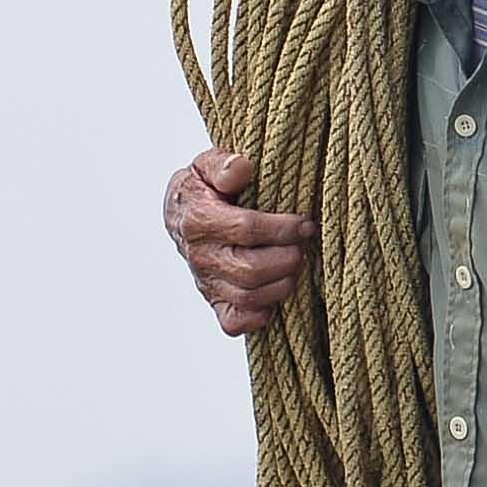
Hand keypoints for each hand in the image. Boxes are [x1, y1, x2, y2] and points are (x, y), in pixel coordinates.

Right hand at [166, 144, 313, 335]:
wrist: (182, 215)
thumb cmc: (204, 188)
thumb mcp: (207, 165)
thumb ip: (223, 164)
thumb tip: (242, 168)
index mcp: (198, 220)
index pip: (246, 229)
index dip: (283, 229)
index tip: (305, 224)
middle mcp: (200, 256)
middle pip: (250, 269)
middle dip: (287, 259)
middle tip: (302, 246)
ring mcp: (206, 283)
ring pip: (249, 297)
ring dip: (282, 283)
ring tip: (294, 264)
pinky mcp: (214, 302)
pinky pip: (234, 322)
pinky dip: (259, 315)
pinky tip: (274, 292)